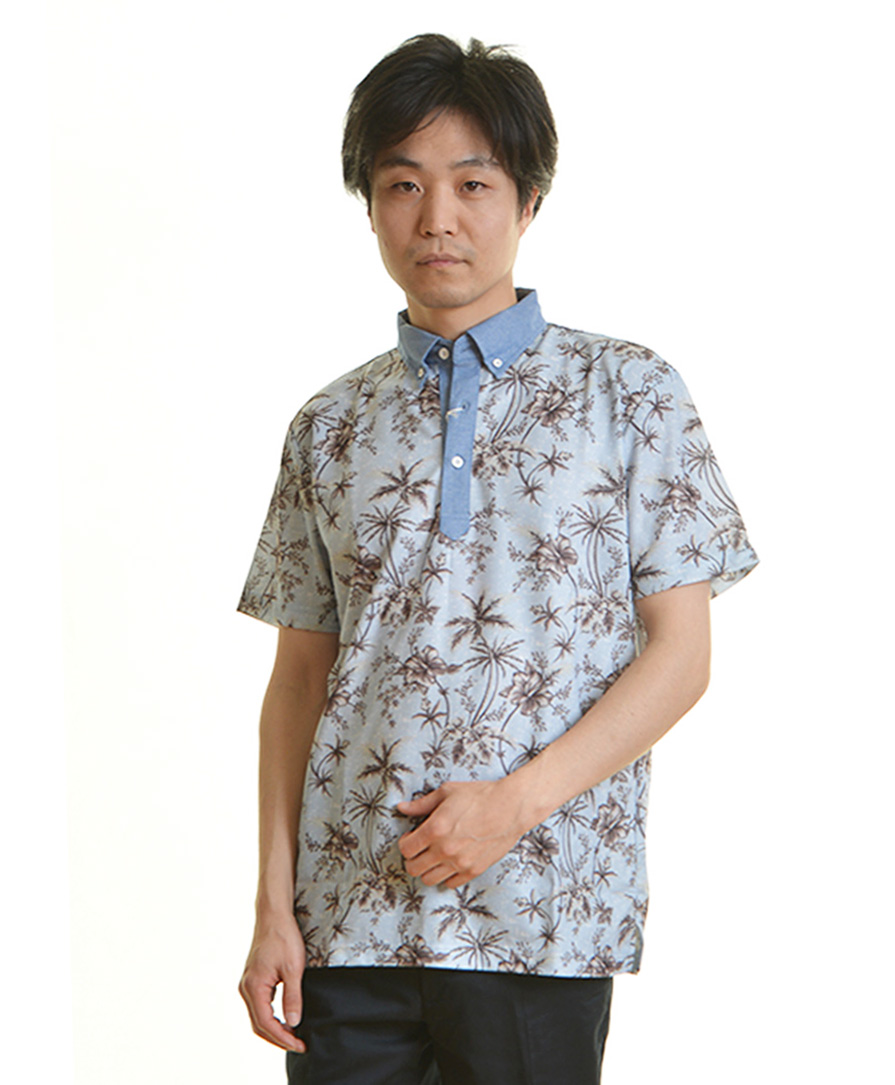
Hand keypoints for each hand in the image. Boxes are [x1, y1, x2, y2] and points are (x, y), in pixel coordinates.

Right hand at [238, 913, 306, 1052]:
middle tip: (299, 1044)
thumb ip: (292, 996)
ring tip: (294, 1035)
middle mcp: (246, 988)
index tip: (299, 1044)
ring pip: (258, 1017)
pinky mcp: (253, 980)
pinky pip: (259, 1006)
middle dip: (278, 1038)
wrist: (273, 916)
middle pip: (259, 1025)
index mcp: (254, 986)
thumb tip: (293, 1022)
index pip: (266, 1023)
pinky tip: (284, 1019)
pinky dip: (271, 1018)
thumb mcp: (293, 968)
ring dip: (274, 1029)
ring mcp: (248, 984)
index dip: (283, 1038)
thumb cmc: (283, 937)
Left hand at [397, 778, 527, 888]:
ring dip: (427, 869)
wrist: (511, 806)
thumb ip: (422, 804)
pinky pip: (450, 883)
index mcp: (435, 829)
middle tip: (418, 850)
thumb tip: (402, 807)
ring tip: (433, 857)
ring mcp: (460, 863)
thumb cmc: (480, 795)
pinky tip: (449, 862)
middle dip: (411, 859)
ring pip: (429, 879)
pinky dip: (446, 876)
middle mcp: (444, 849)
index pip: (406, 849)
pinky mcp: (474, 870)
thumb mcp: (447, 792)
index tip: (411, 837)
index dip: (405, 843)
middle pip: (414, 868)